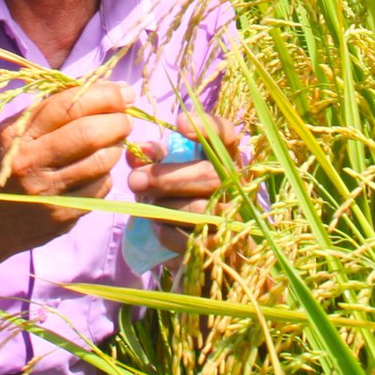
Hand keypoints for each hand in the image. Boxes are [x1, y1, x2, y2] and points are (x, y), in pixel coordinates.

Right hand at [0, 81, 133, 238]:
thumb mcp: (10, 133)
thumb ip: (46, 110)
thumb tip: (97, 87)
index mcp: (15, 136)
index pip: (68, 105)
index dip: (104, 95)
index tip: (124, 92)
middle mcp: (30, 164)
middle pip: (89, 134)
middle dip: (118, 120)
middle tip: (125, 117)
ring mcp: (47, 193)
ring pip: (102, 161)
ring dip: (117, 146)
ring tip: (113, 140)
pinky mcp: (62, 217)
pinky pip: (101, 187)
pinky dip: (106, 173)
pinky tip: (97, 168)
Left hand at [126, 111, 242, 253]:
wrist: (200, 249)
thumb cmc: (181, 202)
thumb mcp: (167, 178)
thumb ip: (152, 161)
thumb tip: (135, 152)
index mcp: (227, 161)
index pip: (226, 136)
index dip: (206, 127)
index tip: (178, 124)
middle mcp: (239, 187)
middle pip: (210, 176)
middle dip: (167, 178)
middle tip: (135, 181)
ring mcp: (236, 219)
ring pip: (201, 210)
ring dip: (166, 208)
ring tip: (147, 207)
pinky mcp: (224, 248)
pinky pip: (192, 239)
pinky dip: (168, 233)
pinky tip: (158, 228)